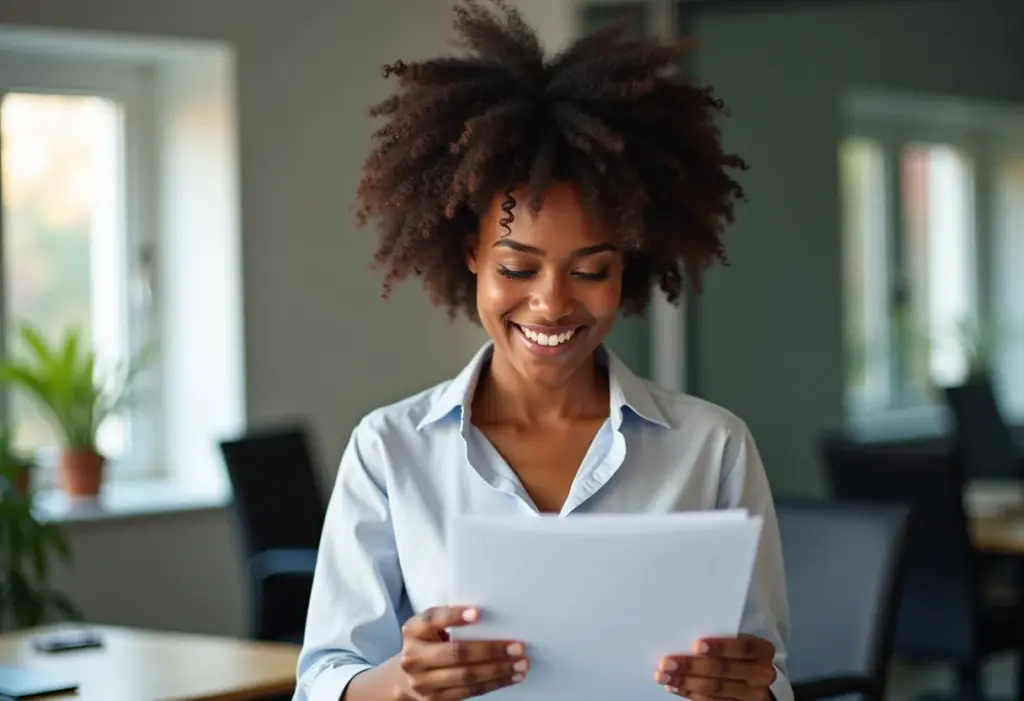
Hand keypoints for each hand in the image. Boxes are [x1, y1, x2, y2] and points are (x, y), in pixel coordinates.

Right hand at [394, 606, 528, 700]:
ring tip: (520, 664)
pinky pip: (470, 692)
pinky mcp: (436, 700)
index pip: (432, 620)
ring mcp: (424, 682)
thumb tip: (490, 616)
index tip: (476, 613)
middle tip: (516, 647)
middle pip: (456, 653)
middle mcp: (414, 657)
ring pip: (466, 677)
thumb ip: (448, 621)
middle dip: (490, 650)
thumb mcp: (428, 629)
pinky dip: (493, 683)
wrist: (404, 679)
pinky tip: (510, 676)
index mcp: (413, 631)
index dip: (453, 617)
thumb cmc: (426, 645)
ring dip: (498, 670)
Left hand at [655, 634, 775, 700]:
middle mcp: (762, 674)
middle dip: (692, 666)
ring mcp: (752, 695)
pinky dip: (689, 693)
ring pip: (715, 688)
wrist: (755, 681)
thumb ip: (720, 636)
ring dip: (685, 681)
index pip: (743, 647)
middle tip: (667, 662)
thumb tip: (682, 633)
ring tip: (663, 675)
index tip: (697, 644)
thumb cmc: (738, 652)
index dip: (720, 646)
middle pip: (724, 670)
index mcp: (763, 650)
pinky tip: (674, 686)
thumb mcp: (738, 640)